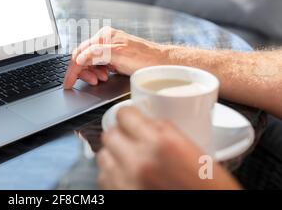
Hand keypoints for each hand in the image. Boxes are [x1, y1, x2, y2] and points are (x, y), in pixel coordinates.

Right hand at [63, 27, 167, 88]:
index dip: (73, 69)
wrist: (164, 65)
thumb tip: (81, 58)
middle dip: (84, 71)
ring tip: (102, 79)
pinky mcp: (114, 58)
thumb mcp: (119, 56)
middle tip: (93, 82)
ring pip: (90, 63)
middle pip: (83, 58)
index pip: (80, 53)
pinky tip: (106, 77)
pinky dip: (98, 73)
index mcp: (104, 36)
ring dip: (92, 73)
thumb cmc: (146, 59)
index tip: (68, 84)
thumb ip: (98, 54)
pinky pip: (98, 66)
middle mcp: (105, 41)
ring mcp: (109, 50)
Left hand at [97, 106, 240, 189]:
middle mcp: (139, 162)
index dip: (128, 115)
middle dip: (119, 135)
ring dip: (114, 155)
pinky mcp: (119, 196)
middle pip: (110, 135)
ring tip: (128, 160)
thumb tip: (145, 121)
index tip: (131, 118)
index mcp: (161, 144)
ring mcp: (126, 182)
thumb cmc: (209, 188)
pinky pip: (104, 179)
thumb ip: (164, 131)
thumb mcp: (194, 151)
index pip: (125, 115)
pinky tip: (128, 178)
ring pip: (103, 156)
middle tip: (130, 139)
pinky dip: (113, 176)